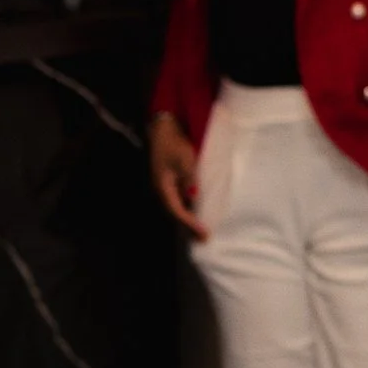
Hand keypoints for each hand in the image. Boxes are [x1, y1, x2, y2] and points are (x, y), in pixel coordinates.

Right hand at [149, 113, 207, 241]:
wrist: (163, 130)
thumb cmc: (174, 143)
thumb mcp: (185, 158)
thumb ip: (190, 177)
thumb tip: (193, 195)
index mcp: (163, 187)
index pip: (177, 211)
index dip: (190, 223)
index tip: (203, 233)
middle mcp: (162, 190)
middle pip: (175, 213)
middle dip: (188, 226)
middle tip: (204, 238)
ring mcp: (165, 186)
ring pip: (177, 208)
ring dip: (188, 219)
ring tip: (201, 231)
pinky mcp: (170, 181)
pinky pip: (179, 200)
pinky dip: (188, 208)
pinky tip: (196, 211)